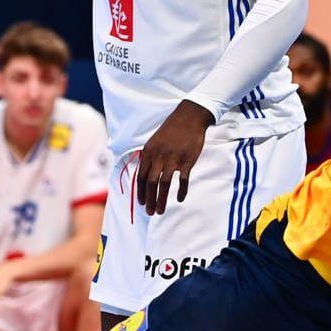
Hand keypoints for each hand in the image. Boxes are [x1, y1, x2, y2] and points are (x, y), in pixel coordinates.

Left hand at [136, 100, 214, 214]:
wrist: (189, 117)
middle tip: (150, 212)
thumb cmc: (171, 130)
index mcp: (148, 152)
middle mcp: (158, 156)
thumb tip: (144, 175)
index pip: (141, 177)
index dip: (140, 192)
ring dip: (161, 200)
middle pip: (151, 183)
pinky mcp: (187, 160)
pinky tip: (179, 199)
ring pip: (164, 184)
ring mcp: (173, 159)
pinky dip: (181, 191)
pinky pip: (183, 180)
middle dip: (149, 200)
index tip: (141, 203)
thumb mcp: (154, 141)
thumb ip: (149, 158)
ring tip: (160, 211)